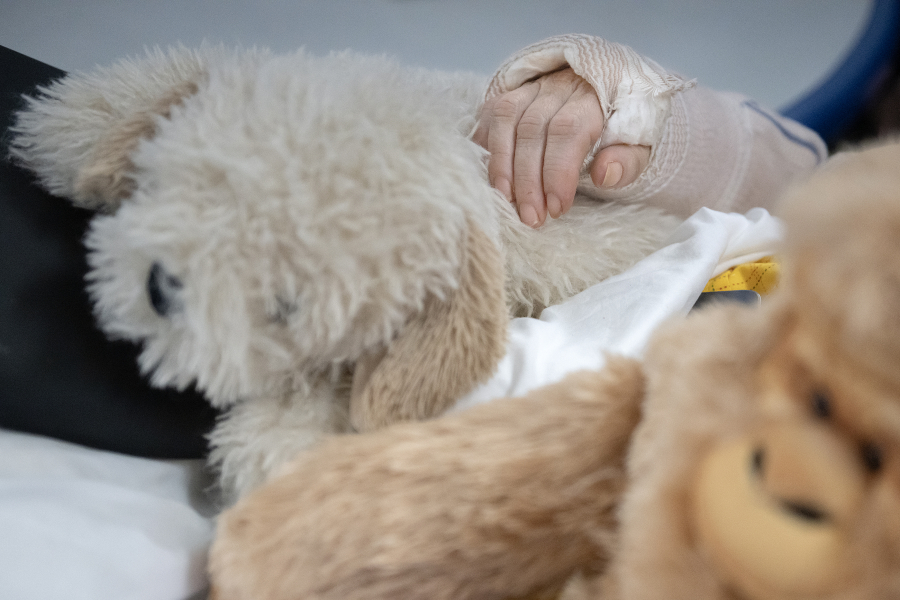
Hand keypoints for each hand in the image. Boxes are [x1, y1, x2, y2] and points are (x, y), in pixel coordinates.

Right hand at [474, 68, 649, 227]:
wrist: (611, 91)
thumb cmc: (623, 127)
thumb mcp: (641, 144)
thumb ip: (629, 160)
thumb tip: (605, 175)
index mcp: (594, 96)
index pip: (568, 130)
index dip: (558, 172)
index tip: (557, 208)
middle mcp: (558, 86)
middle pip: (533, 129)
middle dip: (529, 179)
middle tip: (532, 217)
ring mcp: (530, 87)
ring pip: (506, 119)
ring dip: (502, 166)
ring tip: (506, 202)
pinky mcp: (510, 94)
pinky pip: (490, 115)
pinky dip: (487, 147)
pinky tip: (493, 178)